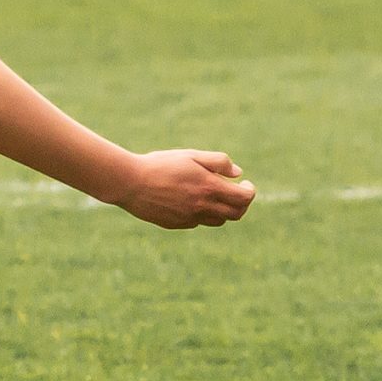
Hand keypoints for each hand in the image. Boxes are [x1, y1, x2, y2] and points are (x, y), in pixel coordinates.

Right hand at [117, 150, 255, 228]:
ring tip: (215, 195)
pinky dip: (203, 213)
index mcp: (209, 188)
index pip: (243, 199)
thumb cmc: (161, 164)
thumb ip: (218, 162)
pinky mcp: (178, 224)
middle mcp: (202, 207)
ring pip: (219, 221)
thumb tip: (238, 173)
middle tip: (237, 192)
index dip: (250, 192)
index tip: (246, 184)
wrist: (131, 183)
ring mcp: (190, 218)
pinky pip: (199, 222)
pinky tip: (192, 199)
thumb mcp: (191, 156)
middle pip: (236, 214)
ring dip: (224, 210)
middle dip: (242, 204)